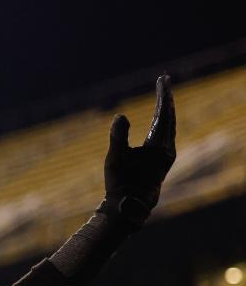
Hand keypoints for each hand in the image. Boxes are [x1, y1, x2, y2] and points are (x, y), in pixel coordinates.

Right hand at [101, 74, 176, 227]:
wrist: (129, 206)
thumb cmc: (121, 183)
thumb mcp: (115, 158)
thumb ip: (118, 136)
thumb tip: (120, 116)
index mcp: (158, 146)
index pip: (163, 114)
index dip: (163, 95)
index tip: (163, 79)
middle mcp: (167, 149)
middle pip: (170, 117)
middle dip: (167, 98)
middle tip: (164, 81)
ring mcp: (167, 155)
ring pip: (170, 126)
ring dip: (166, 110)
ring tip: (164, 96)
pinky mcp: (163, 161)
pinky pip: (167, 134)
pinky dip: (164, 122)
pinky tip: (160, 120)